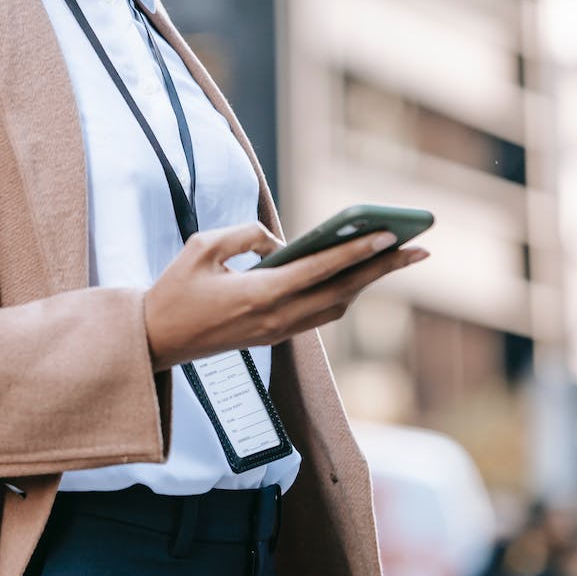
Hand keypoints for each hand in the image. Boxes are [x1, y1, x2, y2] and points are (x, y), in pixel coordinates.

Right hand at [142, 222, 428, 369]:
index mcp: (258, 294)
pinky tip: (357, 276)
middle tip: (420, 249)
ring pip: (336, 306)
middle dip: (383, 270)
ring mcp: (277, 332)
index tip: (389, 236)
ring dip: (368, 283)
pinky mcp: (273, 336)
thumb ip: (245, 235)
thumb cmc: (174, 289)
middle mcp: (276, 318)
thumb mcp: (201, 247)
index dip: (357, 252)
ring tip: (397, 259)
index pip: (320, 270)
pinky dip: (344, 293)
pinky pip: (320, 314)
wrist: (155, 340)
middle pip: (342, 292)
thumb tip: (280, 242)